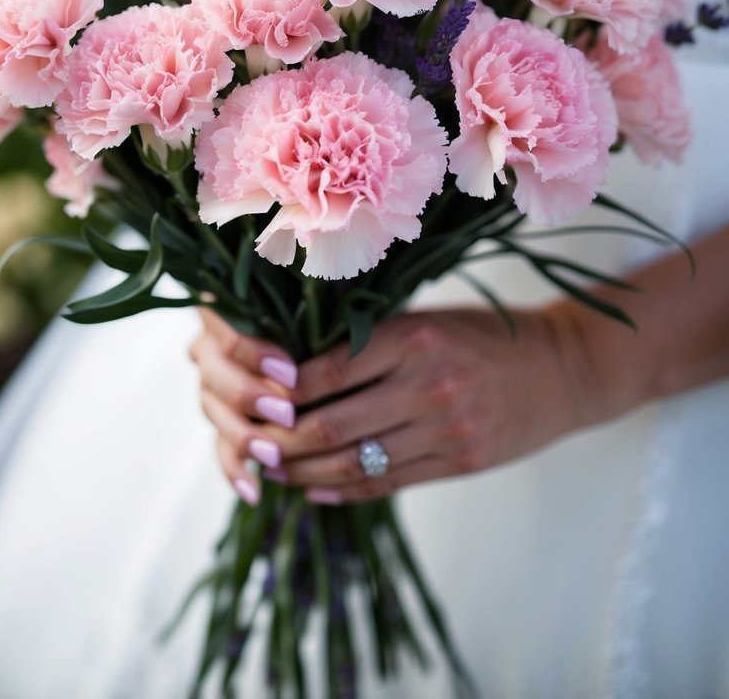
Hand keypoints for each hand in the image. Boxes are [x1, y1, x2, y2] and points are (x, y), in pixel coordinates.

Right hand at [188, 308, 299, 506]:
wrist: (305, 334)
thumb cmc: (312, 311)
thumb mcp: (308, 309)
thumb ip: (305, 319)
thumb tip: (326, 325)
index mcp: (224, 312)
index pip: (229, 335)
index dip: (256, 354)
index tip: (290, 373)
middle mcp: (210, 348)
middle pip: (216, 375)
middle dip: (250, 397)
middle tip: (286, 415)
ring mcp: (211, 386)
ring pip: (215, 412)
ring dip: (244, 436)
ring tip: (273, 456)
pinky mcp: (222, 420)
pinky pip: (221, 448)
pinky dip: (235, 470)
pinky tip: (254, 491)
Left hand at [190, 303, 585, 505]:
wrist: (559, 370)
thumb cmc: (481, 335)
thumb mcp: (426, 319)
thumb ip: (369, 340)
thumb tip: (291, 364)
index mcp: (414, 337)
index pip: (328, 370)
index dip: (282, 390)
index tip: (252, 394)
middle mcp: (429, 385)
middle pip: (332, 424)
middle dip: (282, 439)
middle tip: (248, 442)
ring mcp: (447, 430)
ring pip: (355, 462)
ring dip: (304, 471)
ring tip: (272, 469)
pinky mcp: (460, 463)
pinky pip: (387, 484)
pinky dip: (343, 489)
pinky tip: (312, 489)